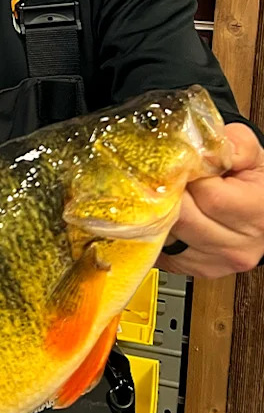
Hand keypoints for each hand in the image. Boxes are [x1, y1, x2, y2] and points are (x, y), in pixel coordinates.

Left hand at [160, 122, 263, 276]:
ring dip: (160, 212)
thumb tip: (205, 146)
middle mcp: (240, 245)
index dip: (189, 175)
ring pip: (170, 235)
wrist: (257, 210)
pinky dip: (160, 230)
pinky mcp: (196, 269)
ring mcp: (218, 260)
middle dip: (170, 193)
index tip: (181, 163)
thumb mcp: (250, 153)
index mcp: (257, 212)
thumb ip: (233, 143)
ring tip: (166, 193)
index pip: (210, 196)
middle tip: (164, 176)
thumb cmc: (251, 180)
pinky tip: (167, 214)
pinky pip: (164, 248)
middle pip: (186, 218)